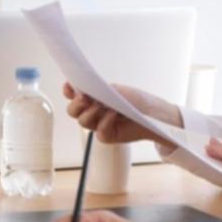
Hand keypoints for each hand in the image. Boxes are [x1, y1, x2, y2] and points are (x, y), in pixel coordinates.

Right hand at [62, 83, 177, 148]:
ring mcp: (98, 124)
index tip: (70, 85)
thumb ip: (98, 92)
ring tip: (102, 105)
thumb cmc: (135, 100)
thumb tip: (83, 92)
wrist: (152, 114)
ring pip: (83, 122)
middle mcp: (92, 111)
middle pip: (72, 111)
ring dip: (91, 112)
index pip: (73, 94)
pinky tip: (114, 114)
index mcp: (92, 97)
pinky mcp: (106, 136)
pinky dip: (105, 121)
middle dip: (76, 104)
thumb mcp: (115, 91)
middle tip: (84, 98)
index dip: (68, 90)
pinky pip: (99, 131)